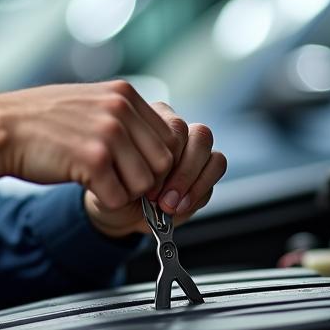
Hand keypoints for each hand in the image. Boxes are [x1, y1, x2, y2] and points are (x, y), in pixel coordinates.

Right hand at [0, 81, 208, 220]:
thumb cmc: (37, 120)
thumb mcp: (87, 103)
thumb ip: (120, 116)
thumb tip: (149, 144)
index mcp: (123, 93)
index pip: (168, 136)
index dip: (154, 160)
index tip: (136, 171)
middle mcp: (120, 109)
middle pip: (162, 162)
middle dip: (143, 179)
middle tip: (116, 181)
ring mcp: (108, 133)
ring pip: (144, 183)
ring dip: (123, 191)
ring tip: (95, 180)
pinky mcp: (93, 159)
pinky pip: (118, 197)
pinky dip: (103, 200)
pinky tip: (82, 185)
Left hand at [83, 101, 225, 236]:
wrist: (118, 209)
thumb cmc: (113, 187)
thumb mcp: (113, 177)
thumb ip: (131, 169)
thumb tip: (153, 173)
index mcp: (151, 120)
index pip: (175, 127)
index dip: (165, 159)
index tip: (146, 187)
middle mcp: (177, 130)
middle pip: (200, 136)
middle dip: (183, 173)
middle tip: (162, 200)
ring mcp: (194, 149)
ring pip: (213, 154)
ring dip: (193, 184)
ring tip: (170, 205)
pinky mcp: (206, 169)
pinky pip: (216, 171)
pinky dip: (200, 191)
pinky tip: (180, 207)